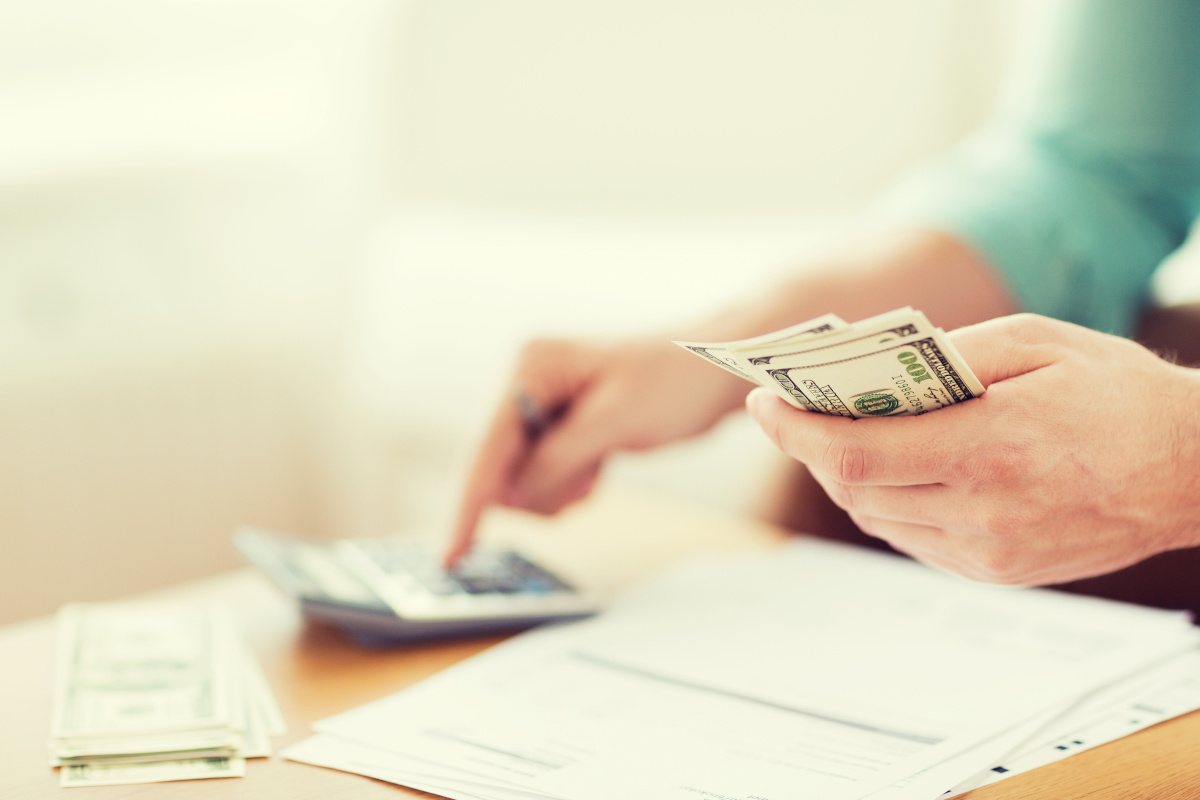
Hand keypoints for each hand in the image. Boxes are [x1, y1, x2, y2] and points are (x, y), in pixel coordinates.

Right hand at [446, 334, 747, 564]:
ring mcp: (540, 405)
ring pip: (521, 479)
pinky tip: (600, 464)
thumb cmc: (675, 381)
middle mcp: (526, 382)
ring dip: (559, 487)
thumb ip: (557, 458)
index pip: (487, 446)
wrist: (716, 371)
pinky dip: (569, 483)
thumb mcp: (616, 421)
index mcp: (531, 365)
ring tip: (600, 463)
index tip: (451, 554)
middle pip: (498, 467)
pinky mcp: (558, 427)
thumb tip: (510, 495)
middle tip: (589, 474)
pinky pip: (543, 477)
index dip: (469, 503)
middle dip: (540, 487)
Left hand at [746, 314, 1199, 585]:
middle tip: (792, 411)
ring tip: (839, 433)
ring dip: (846, 477)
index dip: (797, 431)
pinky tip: (894, 468)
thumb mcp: (1038, 342)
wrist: (1194, 472)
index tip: (764, 404)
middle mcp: (984, 513)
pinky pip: (912, 538)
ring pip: (877, 519)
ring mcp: (989, 553)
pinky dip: (887, 502)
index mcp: (991, 448)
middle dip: (812, 447)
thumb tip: (875, 368)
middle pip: (856, 489)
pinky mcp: (996, 573)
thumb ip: (949, 354)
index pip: (858, 453)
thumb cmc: (1119, 395)